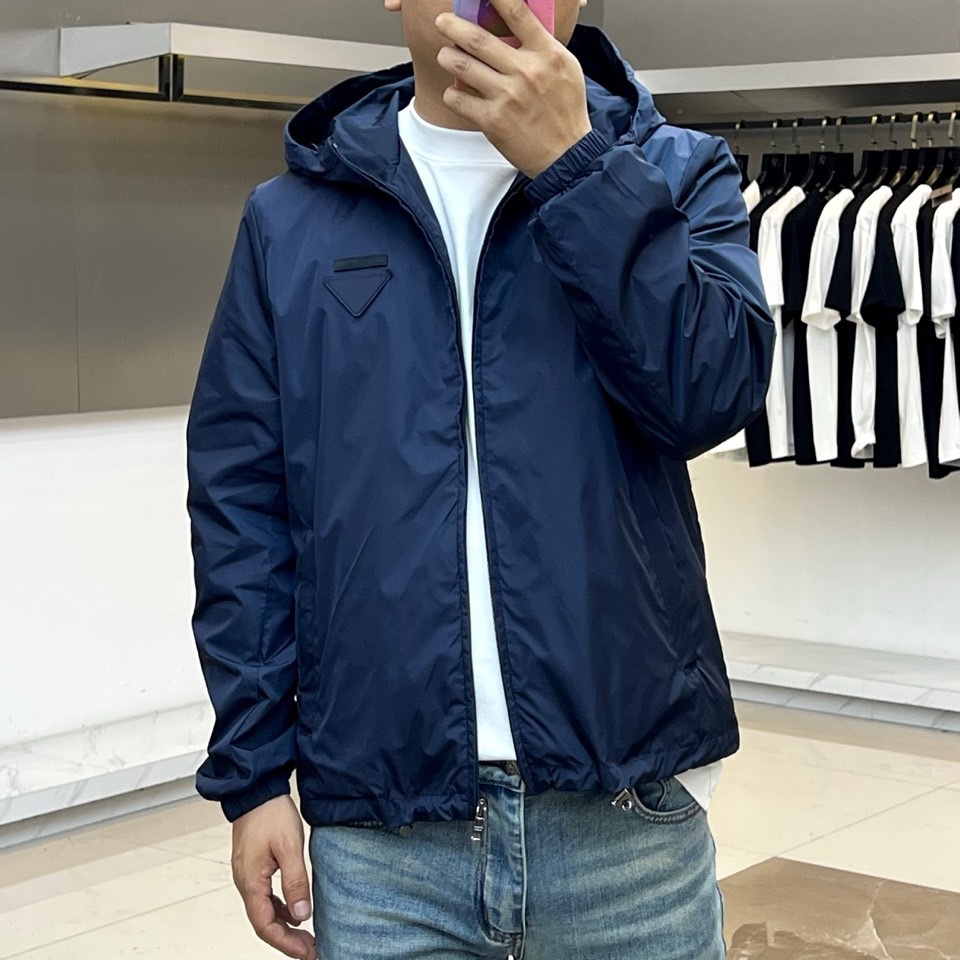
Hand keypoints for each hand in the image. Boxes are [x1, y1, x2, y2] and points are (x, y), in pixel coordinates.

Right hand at [231, 795, 316, 959]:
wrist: (258, 789)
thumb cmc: (271, 813)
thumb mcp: (289, 847)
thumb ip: (295, 882)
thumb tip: (302, 915)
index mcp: (251, 882)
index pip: (265, 926)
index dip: (286, 943)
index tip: (307, 952)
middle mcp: (245, 882)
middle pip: (264, 922)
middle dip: (287, 939)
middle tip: (311, 949)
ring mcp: (248, 875)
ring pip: (264, 910)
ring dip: (285, 925)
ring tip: (307, 934)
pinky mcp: (254, 866)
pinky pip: (265, 896)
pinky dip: (280, 908)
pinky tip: (296, 909)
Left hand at [435, 0, 592, 177]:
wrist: (567, 154)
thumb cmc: (566, 111)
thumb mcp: (566, 68)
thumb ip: (542, 44)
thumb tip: (519, 21)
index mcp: (546, 53)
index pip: (517, 12)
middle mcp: (526, 72)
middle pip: (478, 38)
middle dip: (452, 26)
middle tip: (441, 22)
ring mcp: (507, 97)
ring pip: (462, 65)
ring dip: (447, 57)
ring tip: (446, 56)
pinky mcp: (493, 121)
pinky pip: (458, 99)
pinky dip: (451, 94)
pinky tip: (455, 93)